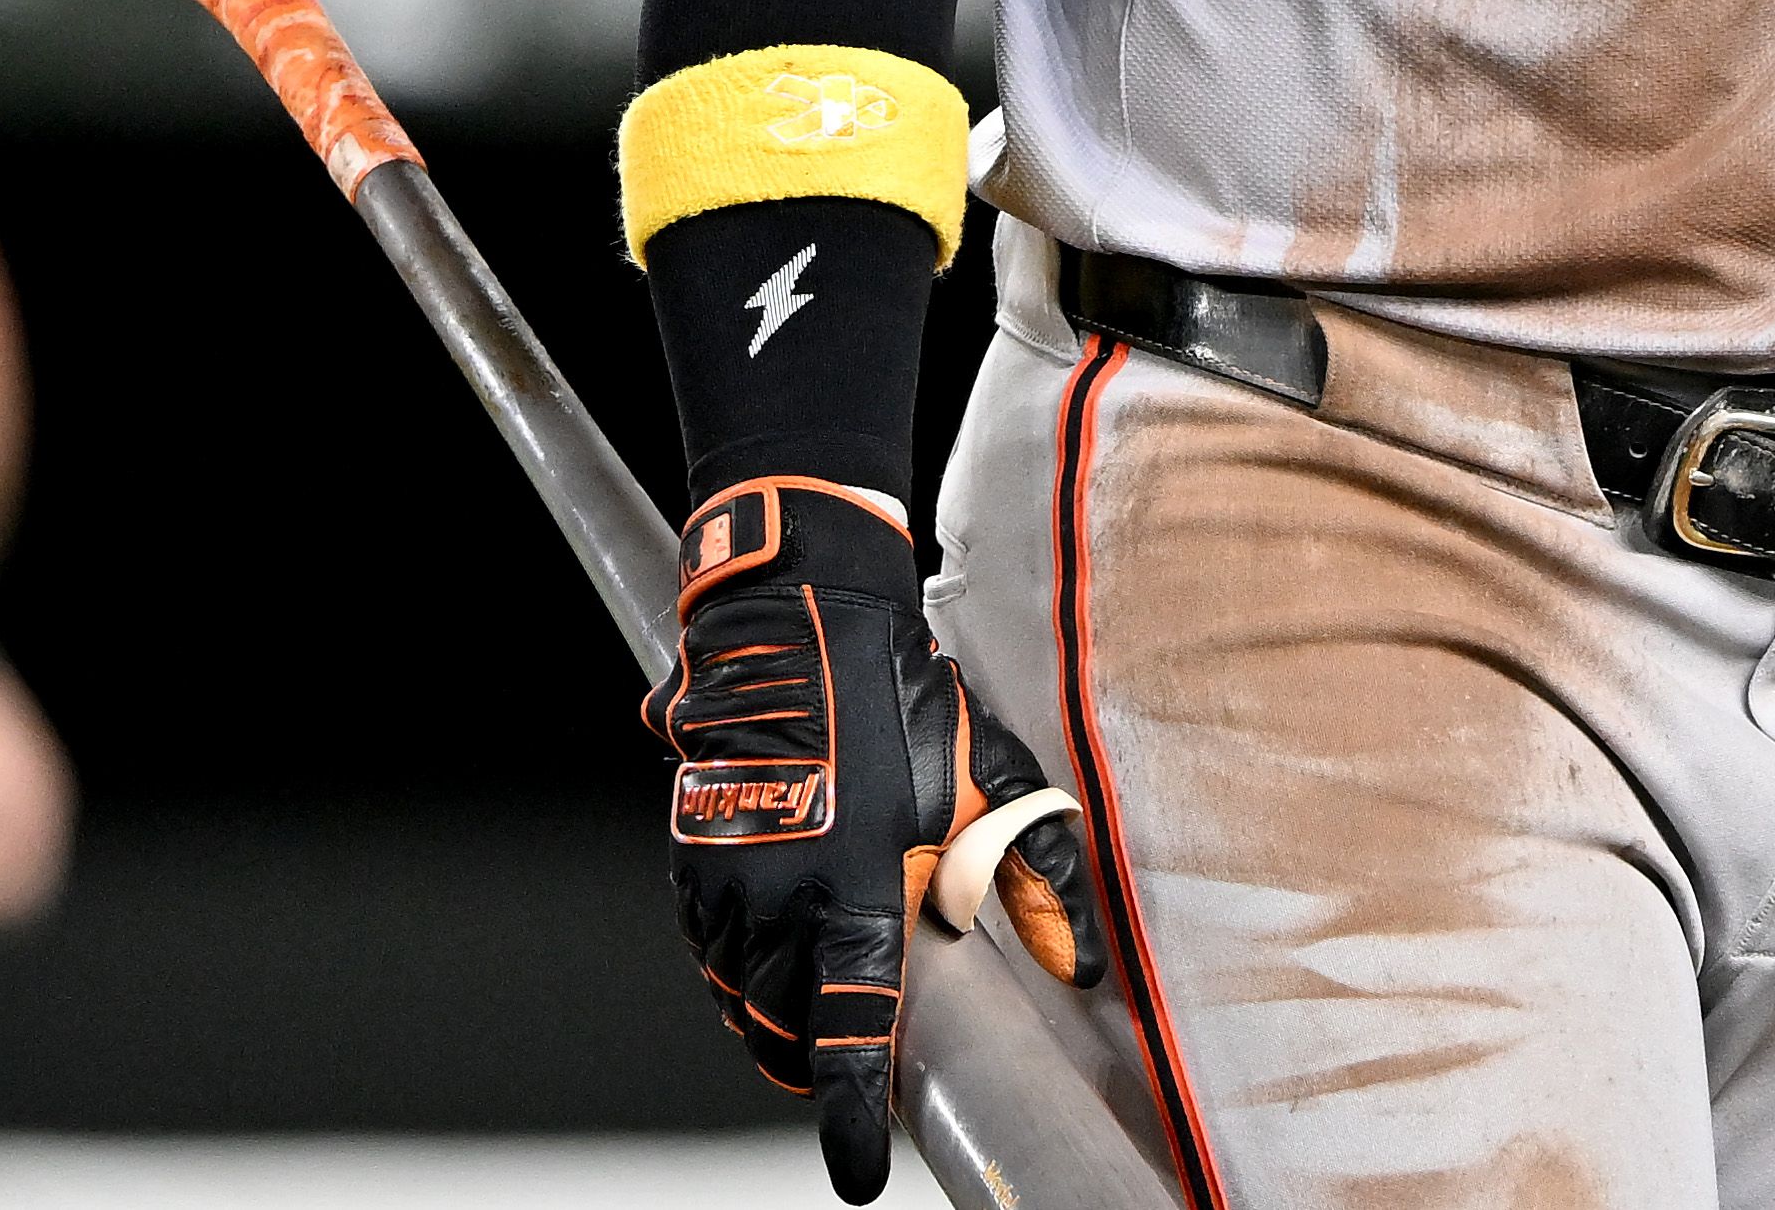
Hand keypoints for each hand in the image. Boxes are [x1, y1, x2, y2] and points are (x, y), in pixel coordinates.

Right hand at [655, 477, 1098, 1202]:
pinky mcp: (689, 863)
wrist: (796, 620)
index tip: (855, 1175)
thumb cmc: (901, 699)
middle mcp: (776, 907)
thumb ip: (1039, 879)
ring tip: (820, 982)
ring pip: (738, 997)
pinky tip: (779, 928)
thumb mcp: (991, 780)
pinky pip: (710, 948)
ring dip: (774, 1010)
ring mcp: (723, 887)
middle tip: (850, 1048)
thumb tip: (1084, 964)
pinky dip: (739, 962)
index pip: (849, 1038)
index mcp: (856, 900)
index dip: (850, 1116)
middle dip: (811, 1058)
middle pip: (780, 1037)